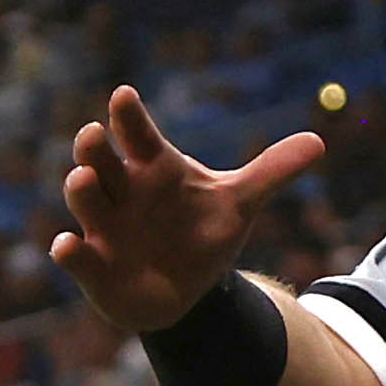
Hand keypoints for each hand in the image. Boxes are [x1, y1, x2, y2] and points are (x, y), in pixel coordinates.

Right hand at [52, 86, 326, 334]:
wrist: (188, 290)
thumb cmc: (202, 233)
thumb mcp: (238, 204)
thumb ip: (272, 171)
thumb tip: (319, 142)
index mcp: (154, 167)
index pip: (138, 133)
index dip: (129, 115)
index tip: (125, 96)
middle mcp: (123, 190)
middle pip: (100, 158)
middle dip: (93, 147)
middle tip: (96, 135)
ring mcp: (104, 226)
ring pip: (83, 199)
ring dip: (81, 189)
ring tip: (86, 178)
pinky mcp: (94, 265)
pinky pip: (74, 255)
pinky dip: (69, 251)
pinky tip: (67, 246)